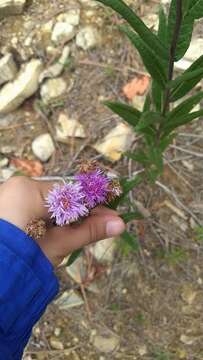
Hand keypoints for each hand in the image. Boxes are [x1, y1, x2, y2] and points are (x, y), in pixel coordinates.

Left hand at [0, 176, 124, 265]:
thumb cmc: (23, 260)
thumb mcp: (58, 244)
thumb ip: (88, 230)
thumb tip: (119, 223)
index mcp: (29, 190)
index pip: (71, 192)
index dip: (94, 205)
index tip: (113, 215)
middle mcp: (16, 186)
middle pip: (59, 197)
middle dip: (80, 213)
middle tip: (102, 226)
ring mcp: (8, 195)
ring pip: (46, 203)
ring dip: (64, 217)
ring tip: (77, 234)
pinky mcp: (5, 206)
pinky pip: (32, 207)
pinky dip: (46, 219)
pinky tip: (55, 232)